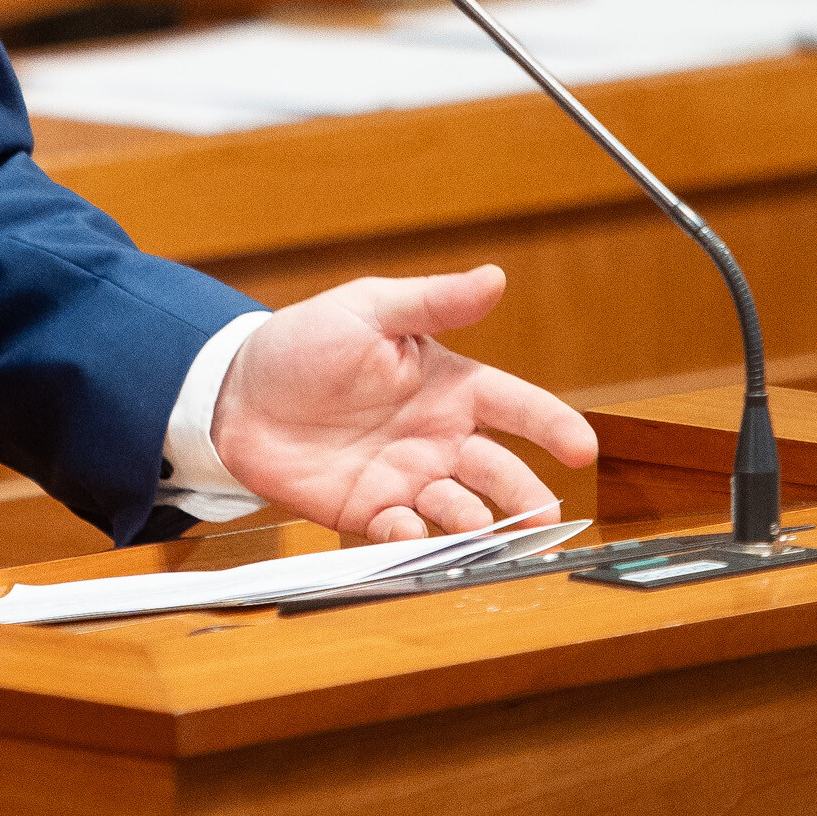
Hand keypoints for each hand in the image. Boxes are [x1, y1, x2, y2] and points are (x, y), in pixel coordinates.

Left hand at [209, 266, 598, 540]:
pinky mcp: (366, 512)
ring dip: (473, 523)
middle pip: (498, 472)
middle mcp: (437, 439)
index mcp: (449, 387)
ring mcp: (405, 479)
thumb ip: (432, 301)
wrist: (234, 393)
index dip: (551, 425)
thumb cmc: (304, 343)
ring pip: (458, 510)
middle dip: (525, 496)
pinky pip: (400, 533)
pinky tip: (408, 530)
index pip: (515, 405)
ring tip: (477, 526)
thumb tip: (494, 277)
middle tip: (545, 516)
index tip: (581, 448)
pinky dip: (410, 537)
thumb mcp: (368, 309)